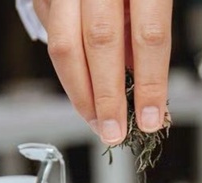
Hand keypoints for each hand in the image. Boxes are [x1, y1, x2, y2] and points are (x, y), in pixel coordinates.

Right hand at [33, 0, 172, 144]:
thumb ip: (146, 32)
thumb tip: (142, 84)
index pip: (149, 35)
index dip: (150, 83)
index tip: (150, 117)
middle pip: (100, 43)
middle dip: (106, 97)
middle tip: (113, 131)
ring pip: (63, 44)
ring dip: (78, 92)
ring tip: (95, 119)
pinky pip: (50, 34)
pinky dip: (65, 68)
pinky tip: (80, 88)